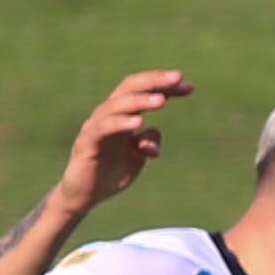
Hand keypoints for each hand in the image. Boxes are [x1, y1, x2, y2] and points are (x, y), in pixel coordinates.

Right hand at [54, 70, 190, 215]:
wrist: (84, 197)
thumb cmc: (110, 173)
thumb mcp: (137, 157)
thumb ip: (148, 142)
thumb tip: (153, 141)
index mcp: (122, 115)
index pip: (143, 91)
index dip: (165, 86)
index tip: (189, 87)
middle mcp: (107, 115)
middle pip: (129, 87)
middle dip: (154, 81)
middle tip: (177, 78)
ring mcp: (95, 127)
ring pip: (116, 104)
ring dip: (140, 101)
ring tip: (161, 101)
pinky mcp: (85, 143)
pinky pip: (103, 128)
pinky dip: (121, 123)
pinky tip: (138, 122)